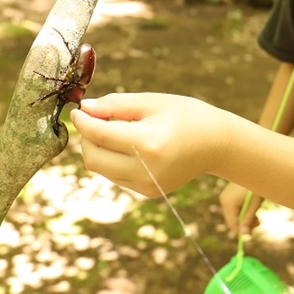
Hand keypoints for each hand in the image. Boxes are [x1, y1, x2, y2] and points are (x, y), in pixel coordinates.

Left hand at [71, 93, 232, 196]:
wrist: (218, 144)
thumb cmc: (187, 115)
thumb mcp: (153, 101)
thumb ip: (116, 105)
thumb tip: (85, 108)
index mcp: (148, 143)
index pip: (100, 135)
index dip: (83, 122)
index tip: (76, 110)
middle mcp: (146, 170)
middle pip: (94, 158)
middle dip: (86, 138)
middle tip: (94, 119)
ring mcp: (147, 185)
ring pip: (102, 169)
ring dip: (98, 149)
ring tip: (114, 129)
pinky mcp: (148, 192)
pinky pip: (116, 176)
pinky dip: (112, 159)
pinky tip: (129, 145)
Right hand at [219, 182, 261, 235]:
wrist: (254, 167)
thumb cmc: (256, 185)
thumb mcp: (254, 204)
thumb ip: (248, 219)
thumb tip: (244, 234)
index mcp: (228, 203)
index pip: (232, 224)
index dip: (242, 230)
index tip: (252, 232)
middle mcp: (223, 200)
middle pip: (232, 219)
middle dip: (244, 223)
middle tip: (258, 222)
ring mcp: (225, 195)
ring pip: (234, 213)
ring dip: (245, 217)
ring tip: (257, 215)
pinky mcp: (229, 193)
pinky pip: (234, 207)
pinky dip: (243, 209)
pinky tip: (251, 206)